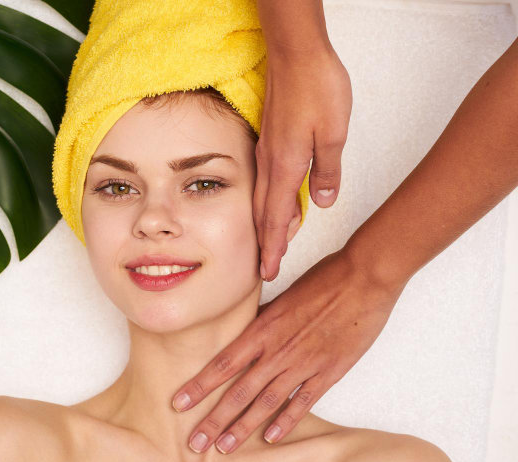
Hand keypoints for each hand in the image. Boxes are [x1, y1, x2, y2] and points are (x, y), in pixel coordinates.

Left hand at [171, 247, 403, 452]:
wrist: (364, 278)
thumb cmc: (323, 280)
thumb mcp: (282, 296)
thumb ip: (261, 318)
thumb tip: (243, 329)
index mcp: (262, 329)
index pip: (222, 364)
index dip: (199, 386)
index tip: (178, 404)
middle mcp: (277, 350)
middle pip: (238, 391)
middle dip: (213, 419)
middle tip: (194, 442)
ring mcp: (303, 363)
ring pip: (266, 402)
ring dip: (243, 427)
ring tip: (224, 447)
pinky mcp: (329, 371)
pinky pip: (303, 402)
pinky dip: (286, 421)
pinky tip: (271, 438)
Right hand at [255, 46, 351, 280]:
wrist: (297, 54)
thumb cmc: (316, 88)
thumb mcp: (333, 134)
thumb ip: (327, 171)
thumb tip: (322, 201)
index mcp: (285, 167)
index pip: (275, 219)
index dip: (273, 248)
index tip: (269, 271)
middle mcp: (270, 163)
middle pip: (264, 214)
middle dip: (266, 244)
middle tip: (265, 269)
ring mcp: (268, 151)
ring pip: (264, 198)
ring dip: (268, 224)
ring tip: (272, 245)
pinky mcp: (271, 140)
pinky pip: (267, 181)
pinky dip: (270, 202)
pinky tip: (278, 204)